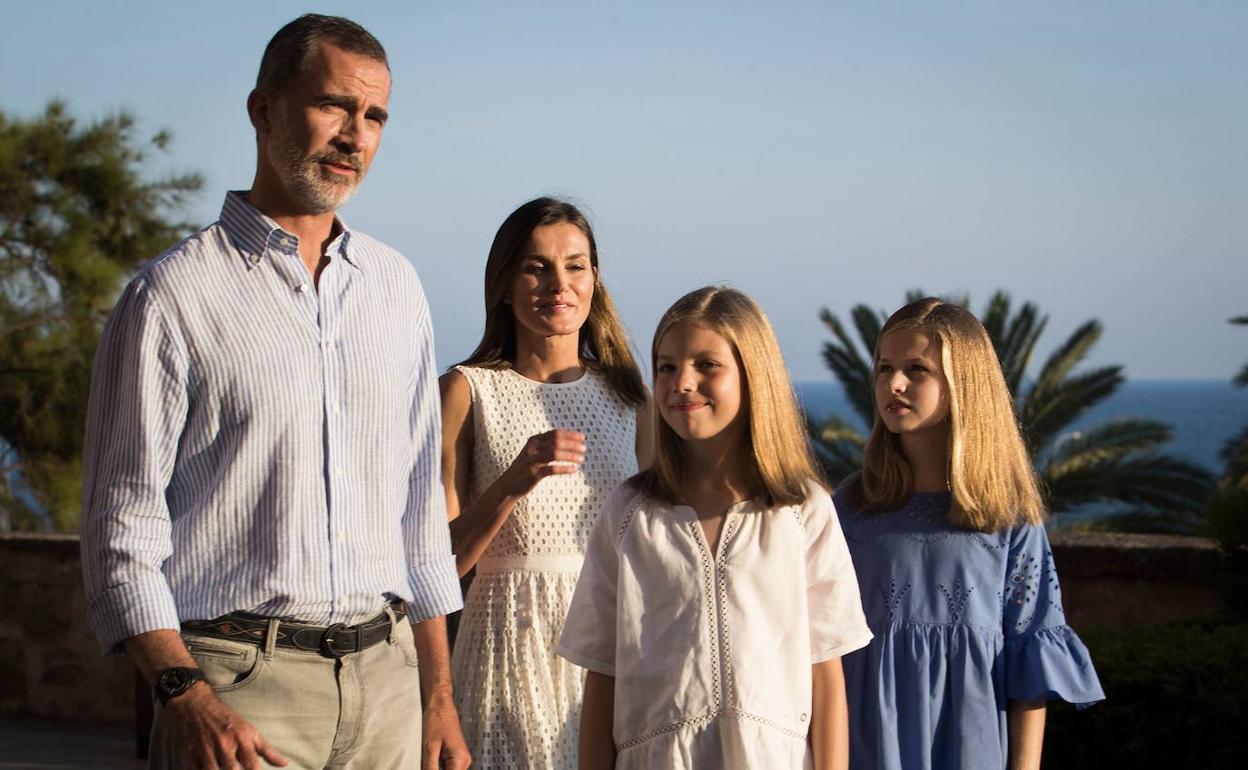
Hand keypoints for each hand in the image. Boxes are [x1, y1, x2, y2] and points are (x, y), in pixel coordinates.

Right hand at [167, 683, 288, 769]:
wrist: (195, 705)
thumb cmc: (227, 720)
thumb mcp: (250, 730)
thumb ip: (267, 750)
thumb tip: (284, 764)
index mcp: (241, 738)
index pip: (252, 764)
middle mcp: (224, 744)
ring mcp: (205, 751)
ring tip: (222, 769)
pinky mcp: (188, 756)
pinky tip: (208, 769)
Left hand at [422, 687, 470, 769]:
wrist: (440, 703)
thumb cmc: (437, 718)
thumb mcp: (430, 748)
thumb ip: (430, 768)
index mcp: (460, 759)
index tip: (428, 769)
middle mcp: (464, 760)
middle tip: (428, 764)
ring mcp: (460, 757)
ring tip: (429, 760)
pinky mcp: (455, 754)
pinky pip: (449, 767)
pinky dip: (439, 767)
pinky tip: (431, 762)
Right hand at [500, 429, 585, 497]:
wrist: (509, 484)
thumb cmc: (525, 468)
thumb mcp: (533, 452)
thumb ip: (546, 445)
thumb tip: (569, 441)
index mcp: (533, 440)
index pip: (555, 433)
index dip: (570, 434)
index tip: (582, 438)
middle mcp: (532, 448)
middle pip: (557, 442)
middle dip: (573, 445)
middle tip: (584, 449)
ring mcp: (532, 461)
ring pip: (555, 454)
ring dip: (571, 456)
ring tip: (581, 459)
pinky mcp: (533, 474)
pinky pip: (553, 469)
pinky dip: (565, 469)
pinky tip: (574, 470)